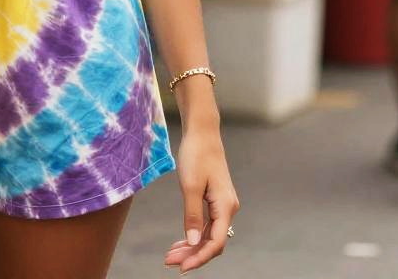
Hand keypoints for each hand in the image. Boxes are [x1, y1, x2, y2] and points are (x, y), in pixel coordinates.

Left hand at [165, 126, 239, 273]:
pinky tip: (181, 241)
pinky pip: (207, 224)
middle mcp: (227, 208)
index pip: (216, 242)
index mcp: (225, 206)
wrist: (202, 132)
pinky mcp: (214, 199)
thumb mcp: (190, 185)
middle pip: (212, 241)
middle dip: (192, 254)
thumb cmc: (196, 154)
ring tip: (171, 255)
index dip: (199, 257)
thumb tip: (193, 242)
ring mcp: (222, 204)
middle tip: (170, 262)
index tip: (182, 267)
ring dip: (191, 246)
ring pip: (209, 234)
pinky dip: (194, 234)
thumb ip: (192, 215)